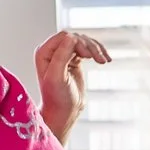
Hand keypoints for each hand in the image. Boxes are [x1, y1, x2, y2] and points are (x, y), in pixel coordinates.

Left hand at [34, 30, 110, 144]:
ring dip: (96, 49)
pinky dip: (97, 53)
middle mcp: (53, 51)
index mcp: (44, 53)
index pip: (64, 37)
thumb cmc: (58, 98)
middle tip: (101, 60)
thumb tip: (71, 37)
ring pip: (83, 42)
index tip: (89, 56)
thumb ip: (61, 56)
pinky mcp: (74, 60)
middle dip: (90, 47)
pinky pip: (87, 50)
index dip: (79, 42)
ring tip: (105, 61)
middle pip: (76, 38)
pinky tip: (105, 60)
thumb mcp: (57, 77)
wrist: (64, 112)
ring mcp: (64, 55)